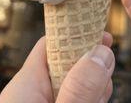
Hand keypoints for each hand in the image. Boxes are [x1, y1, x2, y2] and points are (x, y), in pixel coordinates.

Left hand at [0, 32, 114, 102]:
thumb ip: (80, 88)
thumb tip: (101, 53)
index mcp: (25, 85)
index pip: (52, 41)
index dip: (80, 35)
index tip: (104, 37)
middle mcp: (31, 92)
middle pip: (69, 61)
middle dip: (92, 67)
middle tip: (105, 81)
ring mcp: (41, 102)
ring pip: (75, 82)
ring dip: (92, 87)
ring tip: (99, 99)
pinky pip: (72, 95)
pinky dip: (87, 97)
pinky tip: (94, 102)